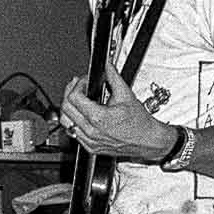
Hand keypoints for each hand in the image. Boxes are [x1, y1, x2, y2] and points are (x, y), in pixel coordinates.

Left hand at [57, 62, 175, 162]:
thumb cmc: (140, 124)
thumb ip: (113, 77)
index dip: (77, 85)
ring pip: (66, 123)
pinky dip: (74, 122)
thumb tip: (107, 66)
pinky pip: (74, 134)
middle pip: (66, 109)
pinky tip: (82, 115)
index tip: (84, 81)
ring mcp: (90, 141)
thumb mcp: (126, 95)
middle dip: (69, 93)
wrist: (148, 141)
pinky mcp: (91, 147)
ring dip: (69, 109)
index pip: (74, 97)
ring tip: (76, 100)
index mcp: (99, 118)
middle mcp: (91, 131)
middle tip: (77, 86)